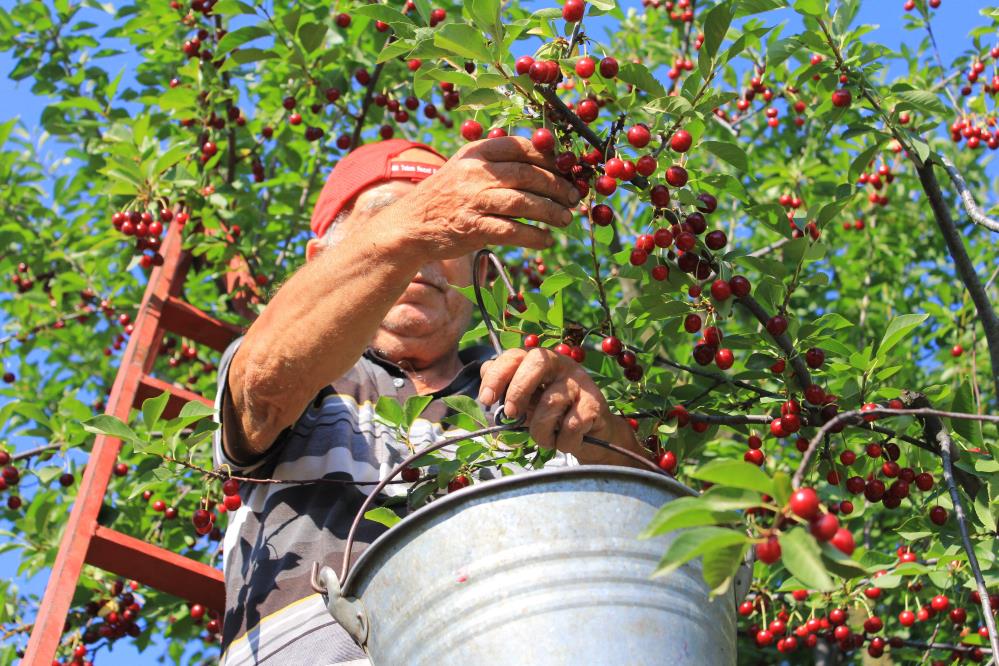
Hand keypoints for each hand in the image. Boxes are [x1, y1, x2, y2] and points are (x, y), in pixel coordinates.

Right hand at [385, 136, 580, 259]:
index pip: (520, 146)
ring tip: (565, 219)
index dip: (549, 157)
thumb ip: (496, 163)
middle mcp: (474, 173)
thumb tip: (546, 163)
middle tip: (573, 197)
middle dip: (556, 186)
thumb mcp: (464, 169)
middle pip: (527, 175)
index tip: (567, 168)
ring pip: (523, 202)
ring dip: (551, 211)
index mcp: (476, 153)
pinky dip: (534, 236)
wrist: (411, 226)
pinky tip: (546, 240)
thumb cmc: (445, 197)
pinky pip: (513, 231)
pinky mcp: (473, 228)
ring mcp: (473, 201)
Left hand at [477, 347, 619, 461]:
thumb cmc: (554, 416)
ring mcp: (579, 383)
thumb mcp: (527, 402)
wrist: (592, 435)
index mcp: (539, 361)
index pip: (513, 356)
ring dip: (540, 432)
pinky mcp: (594, 404)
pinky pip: (569, 427)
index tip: (487, 399)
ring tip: (545, 438)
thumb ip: (507, 390)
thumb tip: (485, 378)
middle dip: (517, 390)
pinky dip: (562, 442)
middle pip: (536, 362)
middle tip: (512, 414)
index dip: (497, 375)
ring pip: (549, 404)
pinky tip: (565, 440)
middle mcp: (561, 365)